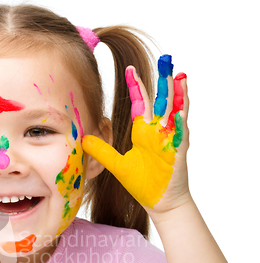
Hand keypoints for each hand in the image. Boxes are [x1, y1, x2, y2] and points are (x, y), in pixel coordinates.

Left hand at [82, 55, 189, 212]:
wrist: (159, 202)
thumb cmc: (143, 184)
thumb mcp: (117, 165)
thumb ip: (102, 151)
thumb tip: (83, 139)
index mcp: (144, 132)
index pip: (141, 103)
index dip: (136, 87)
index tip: (129, 69)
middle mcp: (159, 131)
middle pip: (162, 101)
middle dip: (163, 81)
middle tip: (165, 59)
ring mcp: (171, 139)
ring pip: (177, 112)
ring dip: (178, 94)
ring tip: (178, 76)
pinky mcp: (178, 152)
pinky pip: (181, 134)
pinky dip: (180, 123)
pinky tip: (179, 111)